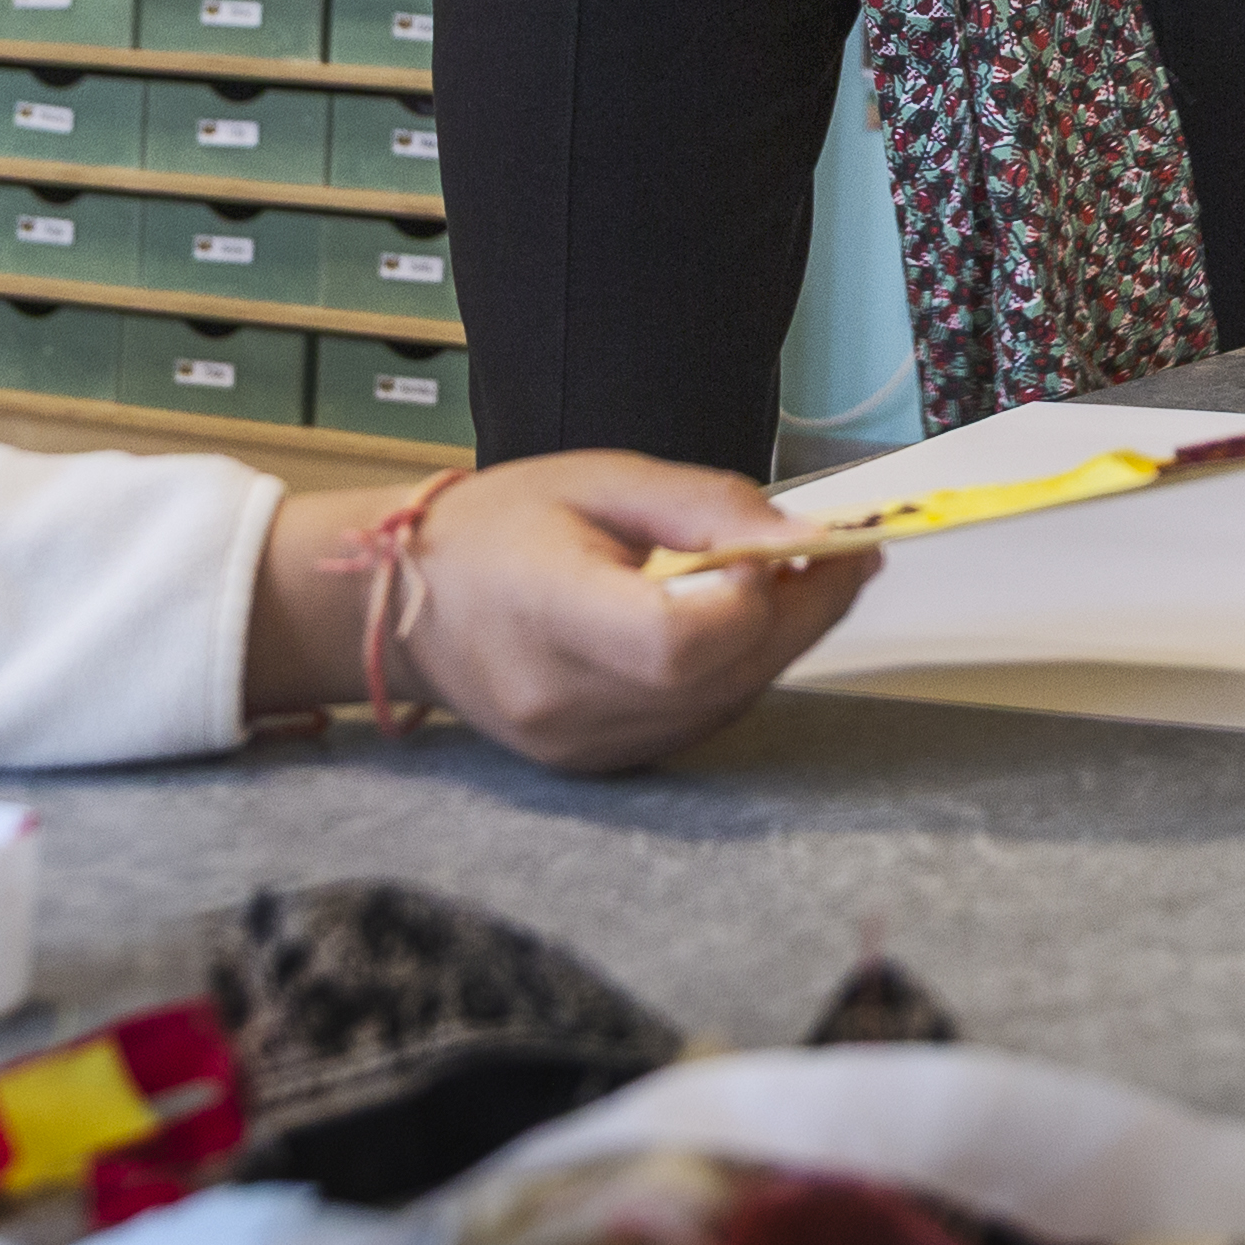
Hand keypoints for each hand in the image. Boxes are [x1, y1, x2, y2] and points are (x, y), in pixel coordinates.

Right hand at [260, 456, 873, 772]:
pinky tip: (740, 623)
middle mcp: (565, 701)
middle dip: (803, 613)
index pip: (678, 641)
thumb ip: (707, 506)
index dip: (754, 596)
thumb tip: (806, 533)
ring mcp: (581, 746)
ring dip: (778, 643)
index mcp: (548, 613)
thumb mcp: (600, 479)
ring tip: (795, 578)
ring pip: (725, 705)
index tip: (790, 542)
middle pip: (721, 677)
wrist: (402, 607)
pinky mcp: (598, 765)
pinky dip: (736, 672)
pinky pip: (699, 723)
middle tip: (842, 553)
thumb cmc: (497, 526)